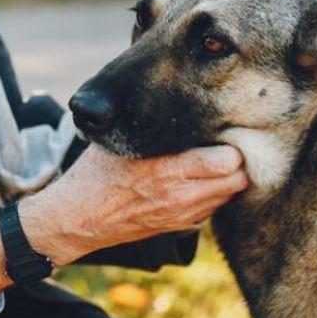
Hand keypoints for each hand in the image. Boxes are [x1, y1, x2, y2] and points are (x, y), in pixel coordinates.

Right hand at [18, 144, 247, 266]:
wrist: (79, 217)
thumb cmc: (97, 172)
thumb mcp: (120, 140)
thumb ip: (151, 124)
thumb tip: (172, 91)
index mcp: (168, 169)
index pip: (227, 160)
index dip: (232, 144)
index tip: (223, 131)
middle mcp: (181, 195)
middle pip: (237, 179)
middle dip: (236, 161)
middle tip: (225, 145)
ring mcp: (182, 214)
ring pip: (229, 195)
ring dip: (228, 179)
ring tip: (214, 162)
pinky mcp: (179, 226)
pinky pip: (213, 210)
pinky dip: (214, 196)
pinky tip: (199, 182)